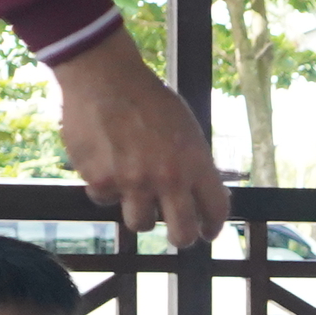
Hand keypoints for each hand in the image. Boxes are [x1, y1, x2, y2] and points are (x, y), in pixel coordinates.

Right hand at [50, 36, 228, 247]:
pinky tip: (106, 163)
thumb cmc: (148, 98)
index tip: (207, 232)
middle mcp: (167, 178)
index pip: (215, 210)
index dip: (213, 227)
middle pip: (181, 235)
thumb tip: (202, 195)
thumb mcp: (186, 127)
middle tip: (177, 234)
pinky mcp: (100, 181)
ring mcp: (132, 183)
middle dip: (182, 238)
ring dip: (139, 212)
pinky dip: (106, 187)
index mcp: (195, 162)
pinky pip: (105, 200)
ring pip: (141, 225)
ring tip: (136, 192)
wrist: (104, 76)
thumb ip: (194, 162)